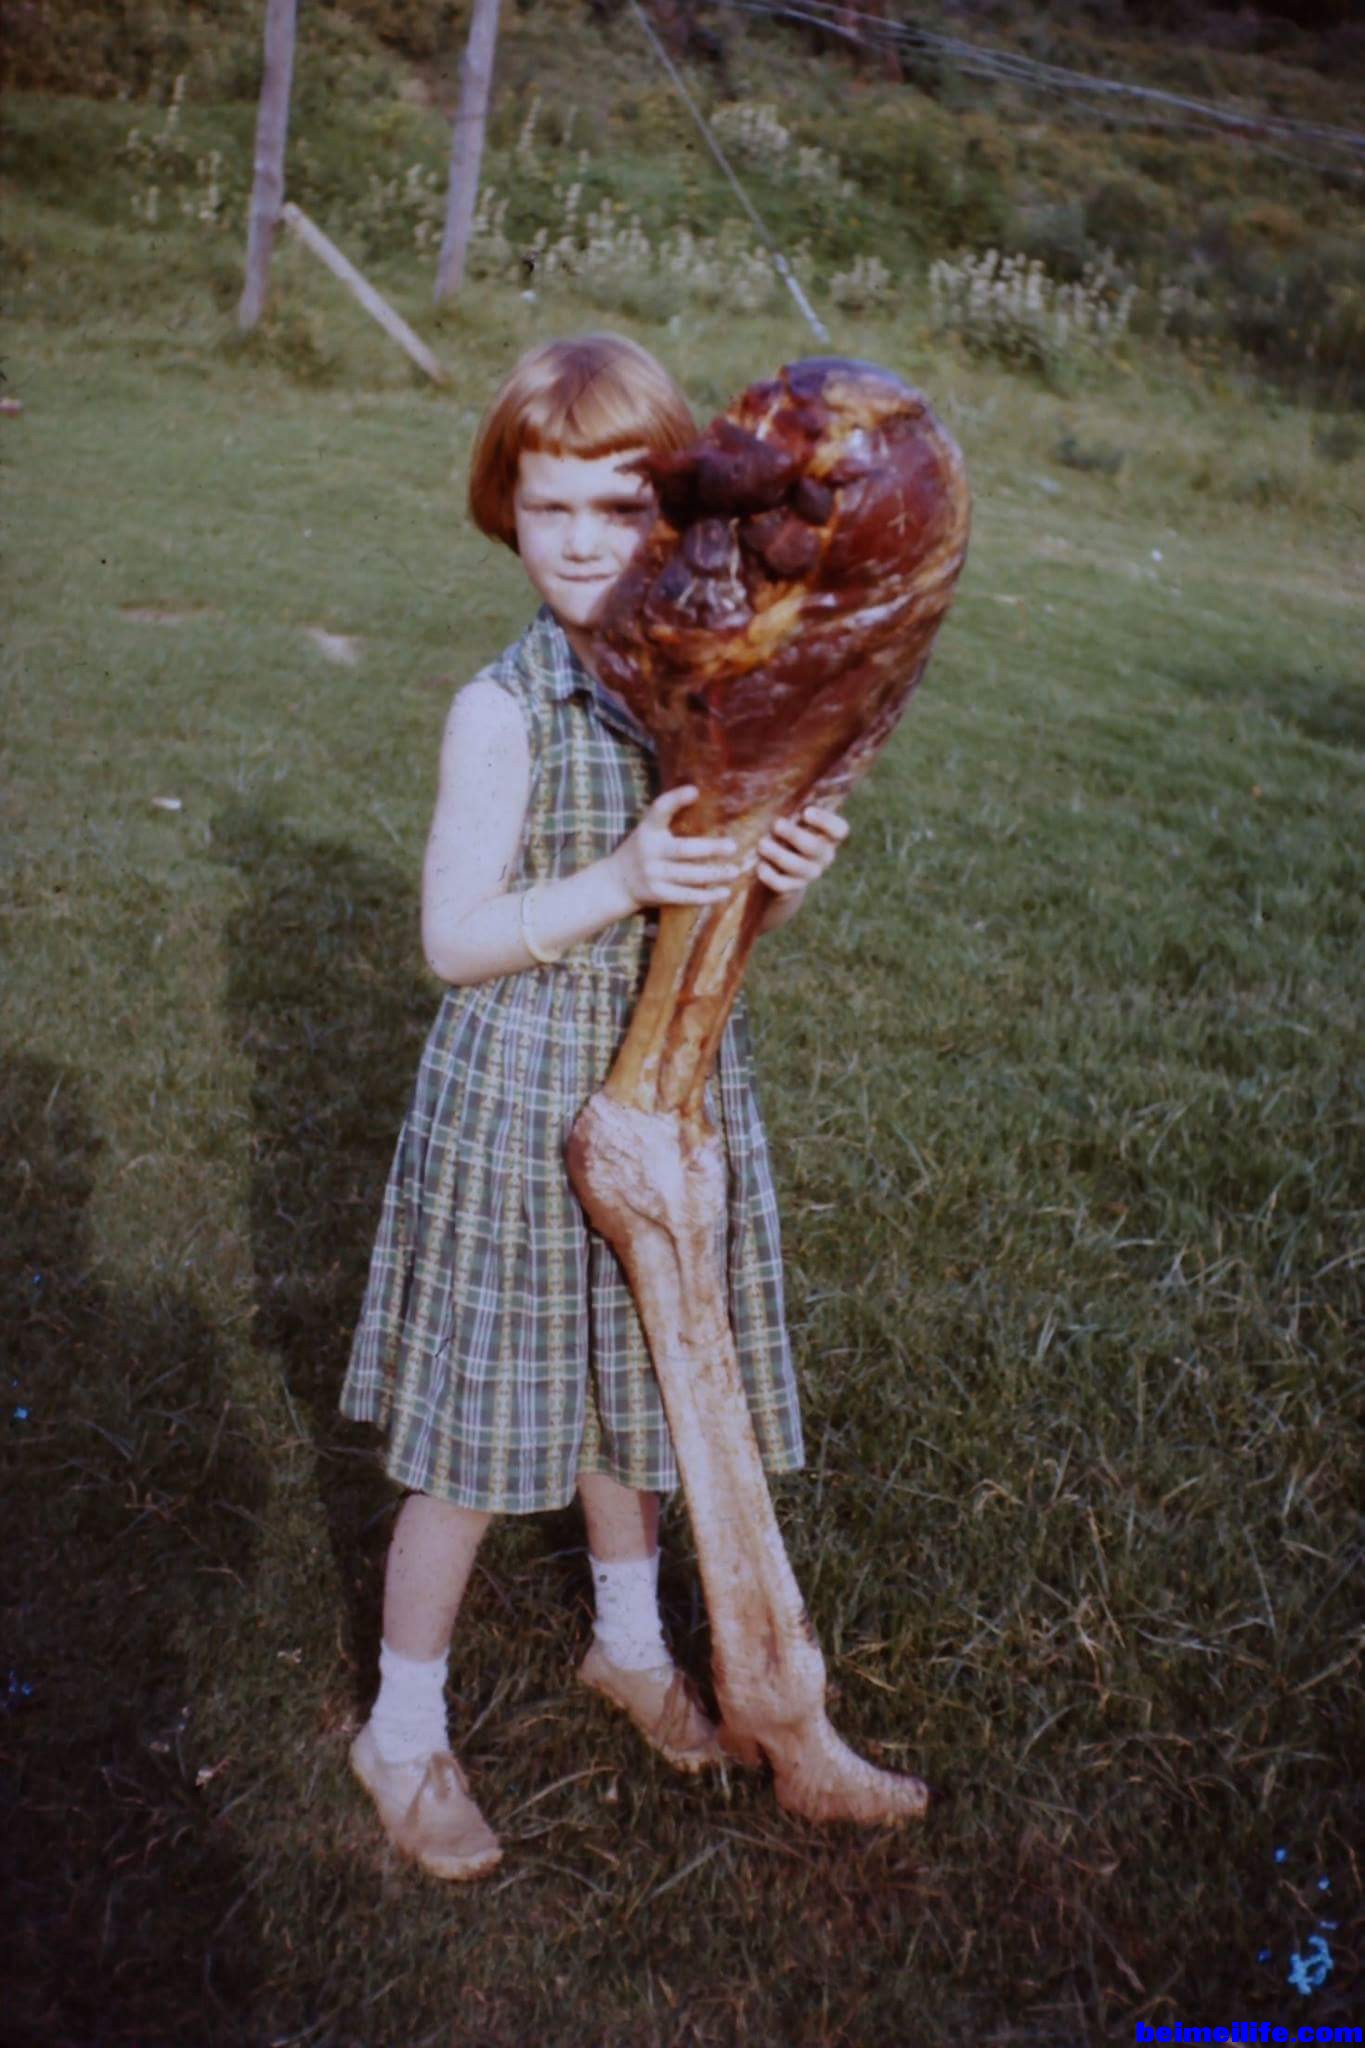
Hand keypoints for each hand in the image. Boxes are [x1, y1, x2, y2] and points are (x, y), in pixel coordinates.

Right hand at [614, 784, 751, 909]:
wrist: (617, 882)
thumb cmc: (643, 850)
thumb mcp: (648, 830)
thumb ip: (670, 819)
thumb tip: (705, 798)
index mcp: (648, 829)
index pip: (659, 810)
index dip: (675, 799)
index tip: (694, 791)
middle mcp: (650, 851)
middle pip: (683, 849)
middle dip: (710, 849)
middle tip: (733, 846)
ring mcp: (653, 874)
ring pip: (689, 875)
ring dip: (714, 874)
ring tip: (735, 872)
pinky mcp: (658, 894)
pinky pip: (686, 896)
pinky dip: (707, 896)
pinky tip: (724, 893)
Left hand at [756, 803, 848, 893]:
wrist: (781, 871)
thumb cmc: (788, 835)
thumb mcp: (795, 822)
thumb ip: (793, 810)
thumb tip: (773, 783)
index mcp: (828, 837)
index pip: (840, 830)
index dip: (826, 821)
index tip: (807, 812)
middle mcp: (823, 856)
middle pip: (815, 848)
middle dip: (795, 836)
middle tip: (777, 824)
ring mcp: (809, 874)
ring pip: (798, 867)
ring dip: (779, 855)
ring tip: (762, 844)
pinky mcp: (793, 888)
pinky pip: (783, 885)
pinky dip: (770, 876)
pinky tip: (760, 866)